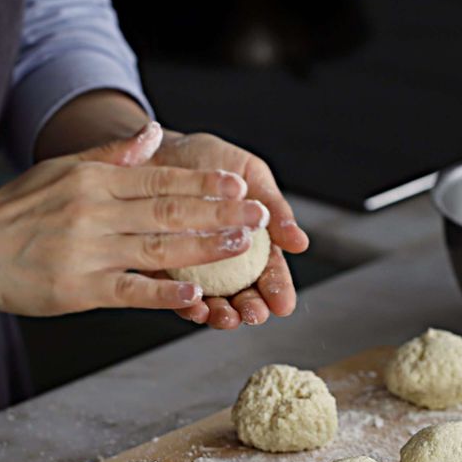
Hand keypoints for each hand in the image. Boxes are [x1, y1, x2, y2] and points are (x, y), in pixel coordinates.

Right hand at [0, 123, 269, 315]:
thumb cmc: (16, 209)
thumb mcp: (62, 169)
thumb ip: (113, 153)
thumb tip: (154, 132)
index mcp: (95, 180)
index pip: (161, 178)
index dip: (205, 181)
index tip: (240, 184)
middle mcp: (96, 212)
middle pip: (170, 210)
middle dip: (221, 213)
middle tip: (260, 216)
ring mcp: (90, 251)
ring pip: (160, 248)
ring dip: (206, 247)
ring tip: (243, 246)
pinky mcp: (80, 288)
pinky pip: (132, 291)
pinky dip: (165, 293)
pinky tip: (196, 294)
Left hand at [150, 131, 308, 328]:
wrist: (161, 144)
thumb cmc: (211, 159)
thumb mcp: (252, 176)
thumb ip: (275, 208)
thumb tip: (300, 243)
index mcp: (253, 240)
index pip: (270, 272)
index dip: (278, 290)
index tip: (283, 305)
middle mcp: (225, 259)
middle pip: (244, 293)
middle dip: (251, 309)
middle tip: (255, 314)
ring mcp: (194, 266)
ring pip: (213, 300)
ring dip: (222, 314)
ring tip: (227, 317)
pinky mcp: (161, 266)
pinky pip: (175, 293)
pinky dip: (186, 304)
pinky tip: (194, 307)